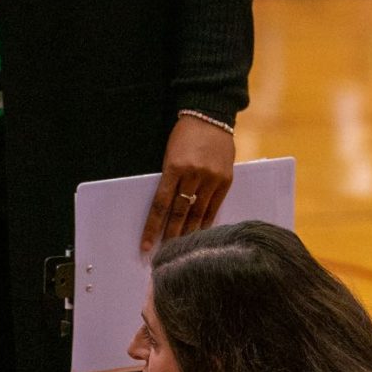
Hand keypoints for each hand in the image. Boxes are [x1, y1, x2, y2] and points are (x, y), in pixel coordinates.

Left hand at [141, 114, 233, 250]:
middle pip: (180, 212)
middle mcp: (194, 174)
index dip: (152, 227)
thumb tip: (164, 209)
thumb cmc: (185, 135)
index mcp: (175, 166)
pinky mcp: (226, 180)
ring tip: (180, 249)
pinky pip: (214, 207)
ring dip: (188, 233)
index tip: (146, 244)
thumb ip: (169, 179)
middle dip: (170, 235)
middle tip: (163, 254)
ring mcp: (212, 178)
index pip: (160, 204)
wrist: (211, 116)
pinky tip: (200, 234)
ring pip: (198, 213)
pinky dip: (206, 222)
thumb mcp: (170, 154)